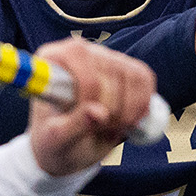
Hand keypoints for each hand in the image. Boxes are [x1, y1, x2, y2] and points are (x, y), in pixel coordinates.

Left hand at [26, 38, 156, 176]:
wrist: (67, 144)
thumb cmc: (55, 141)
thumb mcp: (56, 140)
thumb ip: (73, 126)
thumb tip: (99, 113)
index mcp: (51, 59)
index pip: (79, 61)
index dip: (90, 94)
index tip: (89, 122)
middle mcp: (78, 51)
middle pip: (109, 72)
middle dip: (111, 110)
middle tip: (102, 131)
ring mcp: (104, 56)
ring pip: (131, 76)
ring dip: (128, 110)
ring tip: (112, 128)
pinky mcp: (125, 66)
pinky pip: (144, 78)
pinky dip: (142, 104)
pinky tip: (129, 120)